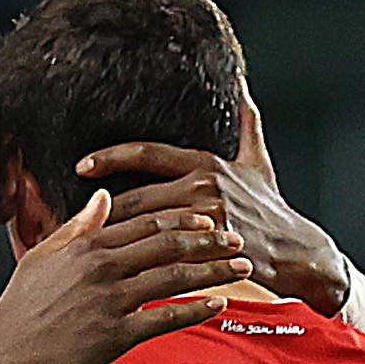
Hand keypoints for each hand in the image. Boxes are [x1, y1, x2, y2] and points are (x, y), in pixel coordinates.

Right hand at [0, 179, 242, 363]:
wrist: (0, 357)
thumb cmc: (19, 310)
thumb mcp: (43, 257)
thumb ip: (78, 226)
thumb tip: (104, 197)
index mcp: (88, 244)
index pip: (147, 221)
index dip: (184, 217)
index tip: (210, 217)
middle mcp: (103, 267)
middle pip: (169, 244)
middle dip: (210, 239)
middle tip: (239, 238)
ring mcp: (110, 301)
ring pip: (175, 276)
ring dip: (214, 270)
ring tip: (240, 268)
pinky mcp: (115, 336)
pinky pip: (166, 318)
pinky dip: (195, 309)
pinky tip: (218, 305)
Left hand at [82, 140, 347, 317]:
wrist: (297, 252)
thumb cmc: (270, 208)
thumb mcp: (258, 161)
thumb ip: (246, 125)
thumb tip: (241, 87)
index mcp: (204, 164)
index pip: (146, 153)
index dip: (111, 158)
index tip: (81, 166)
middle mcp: (203, 188)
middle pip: (135, 198)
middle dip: (100, 212)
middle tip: (67, 220)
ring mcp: (207, 221)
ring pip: (144, 231)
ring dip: (110, 243)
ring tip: (79, 252)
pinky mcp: (210, 253)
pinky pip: (161, 261)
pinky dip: (134, 268)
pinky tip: (111, 275)